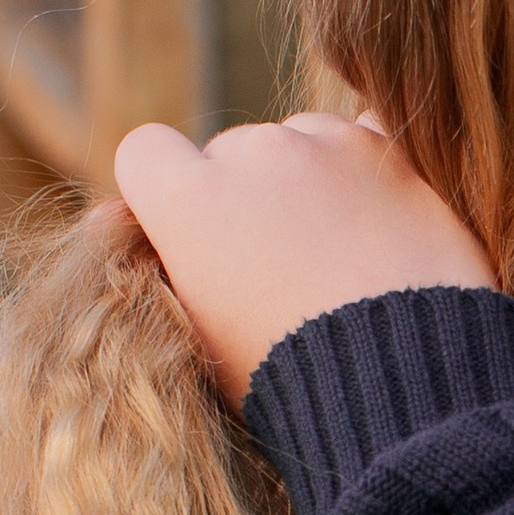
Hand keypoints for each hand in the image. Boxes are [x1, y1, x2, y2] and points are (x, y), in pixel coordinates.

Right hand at [113, 112, 497, 406]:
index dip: (165, 191)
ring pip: (300, 139)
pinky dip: (368, 166)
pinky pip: (366, 134)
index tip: (193, 232)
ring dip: (310, 177)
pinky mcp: (391, 151)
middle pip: (232, 150)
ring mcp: (327, 144)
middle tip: (284, 263)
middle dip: (248, 193)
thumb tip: (113, 213)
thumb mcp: (197, 332)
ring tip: (342, 252)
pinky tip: (380, 217)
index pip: (146, 151)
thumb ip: (160, 262)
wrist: (400, 380)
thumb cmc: (287, 375)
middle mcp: (252, 152)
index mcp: (187, 198)